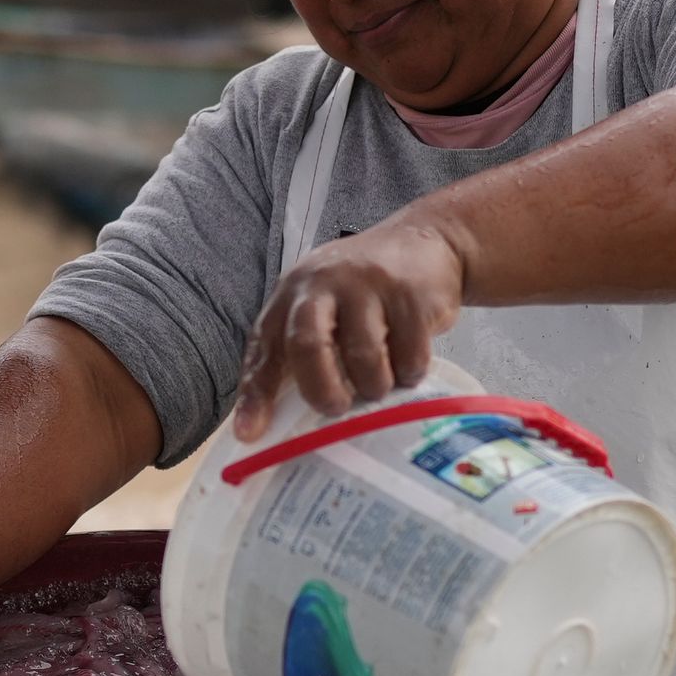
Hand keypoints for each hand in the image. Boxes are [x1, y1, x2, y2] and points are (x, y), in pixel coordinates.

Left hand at [230, 214, 466, 437]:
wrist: (425, 241)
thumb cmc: (366, 288)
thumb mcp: (324, 305)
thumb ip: (301, 350)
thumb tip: (281, 421)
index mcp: (294, 293)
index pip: (265, 346)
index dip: (255, 394)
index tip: (250, 434)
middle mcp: (324, 283)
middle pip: (308, 344)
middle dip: (321, 390)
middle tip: (336, 408)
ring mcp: (368, 285)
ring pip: (364, 357)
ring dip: (374, 385)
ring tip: (380, 383)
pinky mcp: (410, 295)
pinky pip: (408, 356)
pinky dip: (410, 372)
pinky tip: (409, 363)